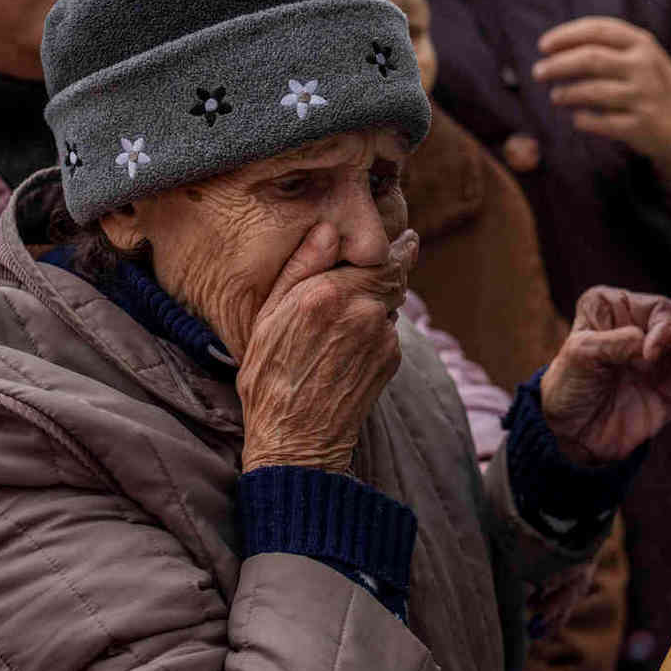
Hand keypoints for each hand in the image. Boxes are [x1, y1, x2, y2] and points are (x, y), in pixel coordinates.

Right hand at [238, 223, 420, 473]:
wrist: (296, 440)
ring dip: (378, 303)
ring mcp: (380, 337)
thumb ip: (300, 269)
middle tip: (396, 257)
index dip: (392, 246)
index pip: (377, 256)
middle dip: (394, 267)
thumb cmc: (269, 379)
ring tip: (347, 321)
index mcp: (325, 293)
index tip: (403, 237)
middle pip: (393, 275)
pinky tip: (348, 349)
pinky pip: (387, 333)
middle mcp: (360, 310)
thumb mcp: (268, 319)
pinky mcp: (390, 360)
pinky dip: (375, 332)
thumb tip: (328, 230)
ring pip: (389, 304)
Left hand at [533, 16, 670, 189]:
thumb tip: (557, 49)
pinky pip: (601, 122)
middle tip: (538, 72)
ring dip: (566, 93)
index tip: (543, 45)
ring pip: (592, 92)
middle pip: (590, 59)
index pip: (597, 30)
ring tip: (555, 96)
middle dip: (558, 65)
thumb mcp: (642, 56)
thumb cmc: (653, 83)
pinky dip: (583, 120)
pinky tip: (576, 118)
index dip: (566, 36)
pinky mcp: (640, 125)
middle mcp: (643, 67)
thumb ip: (608, 47)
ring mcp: (643, 97)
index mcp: (642, 43)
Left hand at [539, 287, 670, 464]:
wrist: (572, 435)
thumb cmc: (569, 386)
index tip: (648, 355)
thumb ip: (615, 341)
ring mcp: (670, 358)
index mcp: (622, 307)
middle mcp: (651, 327)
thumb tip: (649, 342)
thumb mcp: (580, 355)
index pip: (664, 308)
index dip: (665, 328)